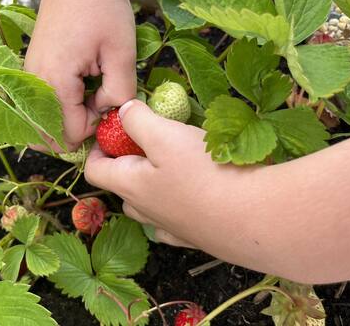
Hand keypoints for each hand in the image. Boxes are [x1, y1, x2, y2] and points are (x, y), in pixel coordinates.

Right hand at [25, 0, 136, 149]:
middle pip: (50, 136)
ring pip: (45, 122)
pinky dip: (61, 105)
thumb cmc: (102, 8)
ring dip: (70, 117)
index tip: (111, 103)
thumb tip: (108, 113)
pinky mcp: (32, 69)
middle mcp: (34, 85)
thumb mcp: (122, 52)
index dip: (95, 128)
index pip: (69, 135)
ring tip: (92, 91)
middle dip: (79, 129)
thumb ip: (119, 93)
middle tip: (101, 101)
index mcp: (54, 83)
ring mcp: (29, 77)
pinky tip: (81, 84)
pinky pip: (43, 104)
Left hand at [86, 100, 349, 283]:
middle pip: (121, 188)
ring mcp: (170, 228)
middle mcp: (145, 212)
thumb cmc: (204, 172)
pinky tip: (190, 195)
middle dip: (126, 164)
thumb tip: (121, 112)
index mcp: (130, 186)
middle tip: (148, 142)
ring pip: (148, 207)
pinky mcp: (197, 237)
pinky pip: (174, 222)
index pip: (94, 171)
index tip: (111, 131)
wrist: (255, 218)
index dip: (95, 149)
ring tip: (172, 165)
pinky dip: (175, 207)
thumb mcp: (165, 135)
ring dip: (151, 186)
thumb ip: (137, 120)